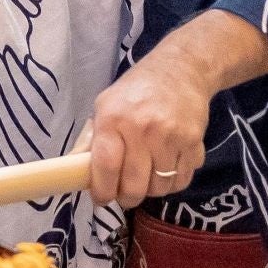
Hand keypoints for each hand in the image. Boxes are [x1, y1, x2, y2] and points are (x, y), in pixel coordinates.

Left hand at [88, 46, 213, 206]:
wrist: (182, 69)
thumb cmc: (137, 91)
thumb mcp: (105, 105)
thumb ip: (91, 139)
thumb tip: (72, 170)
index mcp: (114, 119)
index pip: (106, 167)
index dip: (103, 191)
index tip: (101, 199)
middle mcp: (143, 128)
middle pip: (135, 185)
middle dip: (127, 198)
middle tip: (124, 194)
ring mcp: (171, 136)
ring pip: (160, 187)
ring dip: (151, 190)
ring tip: (146, 177)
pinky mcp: (194, 142)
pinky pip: (182, 180)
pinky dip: (172, 182)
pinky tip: (166, 169)